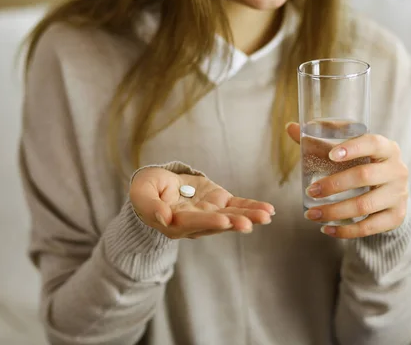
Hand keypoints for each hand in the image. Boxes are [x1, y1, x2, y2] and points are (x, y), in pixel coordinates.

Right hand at [130, 167, 274, 238]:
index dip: (208, 222)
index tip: (223, 221)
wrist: (158, 186)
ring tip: (266, 216)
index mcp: (175, 223)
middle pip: (216, 224)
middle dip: (233, 223)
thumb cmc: (147, 190)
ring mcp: (210, 214)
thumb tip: (163, 218)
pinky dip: (253, 208)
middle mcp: (196, 223)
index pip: (192, 223)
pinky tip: (268, 211)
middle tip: (248, 224)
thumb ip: (150, 206)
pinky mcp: (220, 204)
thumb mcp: (142, 194)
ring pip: (232, 216)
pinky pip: (239, 207)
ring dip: (249, 217)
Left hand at [287, 122, 408, 237]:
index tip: (330, 155)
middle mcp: (397, 170)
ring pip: (365, 205)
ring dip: (334, 211)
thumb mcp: (346, 153)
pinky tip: (326, 229)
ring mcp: (399, 194)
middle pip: (364, 176)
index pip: (372, 143)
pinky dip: (345, 231)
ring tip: (311, 214)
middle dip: (333, 185)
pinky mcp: (397, 216)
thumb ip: (320, 142)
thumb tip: (290, 127)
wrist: (389, 193)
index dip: (353, 148)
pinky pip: (369, 227)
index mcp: (387, 148)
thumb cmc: (362, 165)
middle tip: (310, 191)